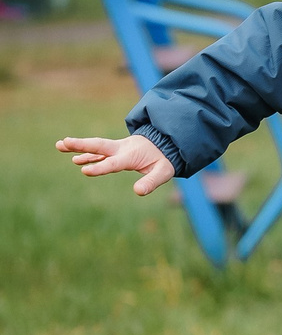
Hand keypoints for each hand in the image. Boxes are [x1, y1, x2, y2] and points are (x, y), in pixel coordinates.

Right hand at [58, 133, 175, 195]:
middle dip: (82, 145)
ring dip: (79, 147)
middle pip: (99, 146)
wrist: (168, 143)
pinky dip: (88, 154)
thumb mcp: (164, 172)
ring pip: (96, 147)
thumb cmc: (164, 159)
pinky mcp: (117, 150)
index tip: (84, 171)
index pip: (113, 163)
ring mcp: (118, 148)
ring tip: (60, 145)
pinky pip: (100, 152)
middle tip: (63, 142)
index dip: (100, 167)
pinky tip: (76, 159)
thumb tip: (138, 192)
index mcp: (131, 155)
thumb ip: (151, 182)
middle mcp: (122, 149)